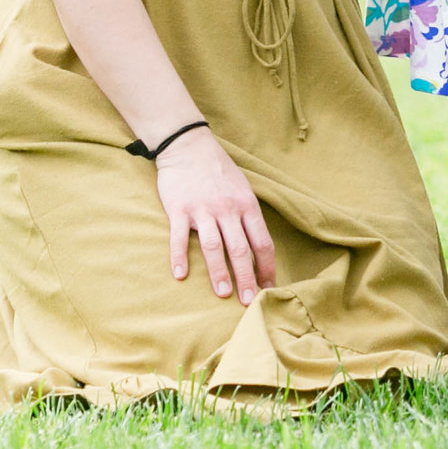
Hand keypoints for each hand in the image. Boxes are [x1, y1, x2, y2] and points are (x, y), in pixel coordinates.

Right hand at [155, 125, 277, 303]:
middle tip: (249, 302)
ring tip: (223, 294)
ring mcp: (203, 210)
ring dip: (219, 272)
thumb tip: (259, 249)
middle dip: (247, 277)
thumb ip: (248, 216)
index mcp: (246, 205)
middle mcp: (227, 209)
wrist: (188, 145)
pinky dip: (179, 257)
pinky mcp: (179, 209)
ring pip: (213, 246)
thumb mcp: (242, 189)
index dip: (266, 267)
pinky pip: (179, 237)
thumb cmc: (218, 170)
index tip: (268, 288)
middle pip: (240, 249)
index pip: (262, 242)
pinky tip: (180, 275)